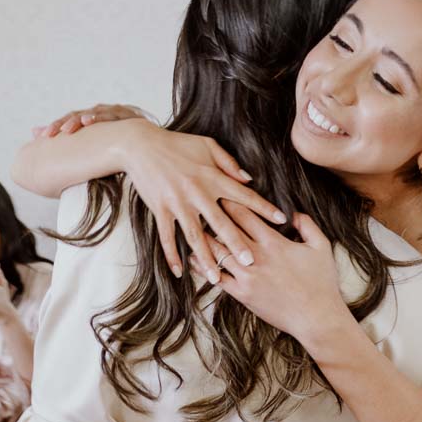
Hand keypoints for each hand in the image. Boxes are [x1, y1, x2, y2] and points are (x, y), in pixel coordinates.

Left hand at [32, 104, 150, 138]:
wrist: (153, 146)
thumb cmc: (122, 148)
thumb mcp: (94, 147)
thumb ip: (69, 140)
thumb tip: (33, 132)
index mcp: (91, 121)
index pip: (69, 121)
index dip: (54, 127)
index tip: (40, 138)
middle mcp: (101, 113)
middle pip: (76, 115)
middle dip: (61, 124)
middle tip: (48, 136)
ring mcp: (114, 112)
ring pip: (92, 113)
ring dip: (77, 120)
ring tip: (66, 130)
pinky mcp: (128, 115)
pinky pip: (111, 115)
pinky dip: (98, 117)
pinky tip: (88, 120)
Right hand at [119, 123, 287, 277]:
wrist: (141, 146)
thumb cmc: (177, 143)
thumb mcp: (207, 145)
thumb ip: (229, 163)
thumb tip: (248, 179)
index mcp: (212, 177)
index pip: (243, 195)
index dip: (263, 207)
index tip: (281, 220)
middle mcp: (197, 192)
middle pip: (222, 223)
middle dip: (237, 244)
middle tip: (251, 262)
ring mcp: (178, 203)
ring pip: (196, 236)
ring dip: (206, 258)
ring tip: (217, 277)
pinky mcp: (160, 209)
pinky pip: (167, 236)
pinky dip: (172, 255)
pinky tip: (179, 271)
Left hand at [189, 203, 350, 344]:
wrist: (317, 318)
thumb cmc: (322, 282)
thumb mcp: (321, 247)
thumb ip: (307, 224)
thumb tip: (293, 212)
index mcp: (274, 242)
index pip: (245, 215)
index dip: (230, 202)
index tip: (219, 193)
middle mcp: (256, 257)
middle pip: (226, 230)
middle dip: (212, 215)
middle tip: (199, 205)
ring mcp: (247, 276)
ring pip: (217, 252)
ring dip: (204, 239)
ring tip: (191, 228)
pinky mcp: (242, 294)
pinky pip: (216, 278)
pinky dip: (202, 267)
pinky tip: (193, 260)